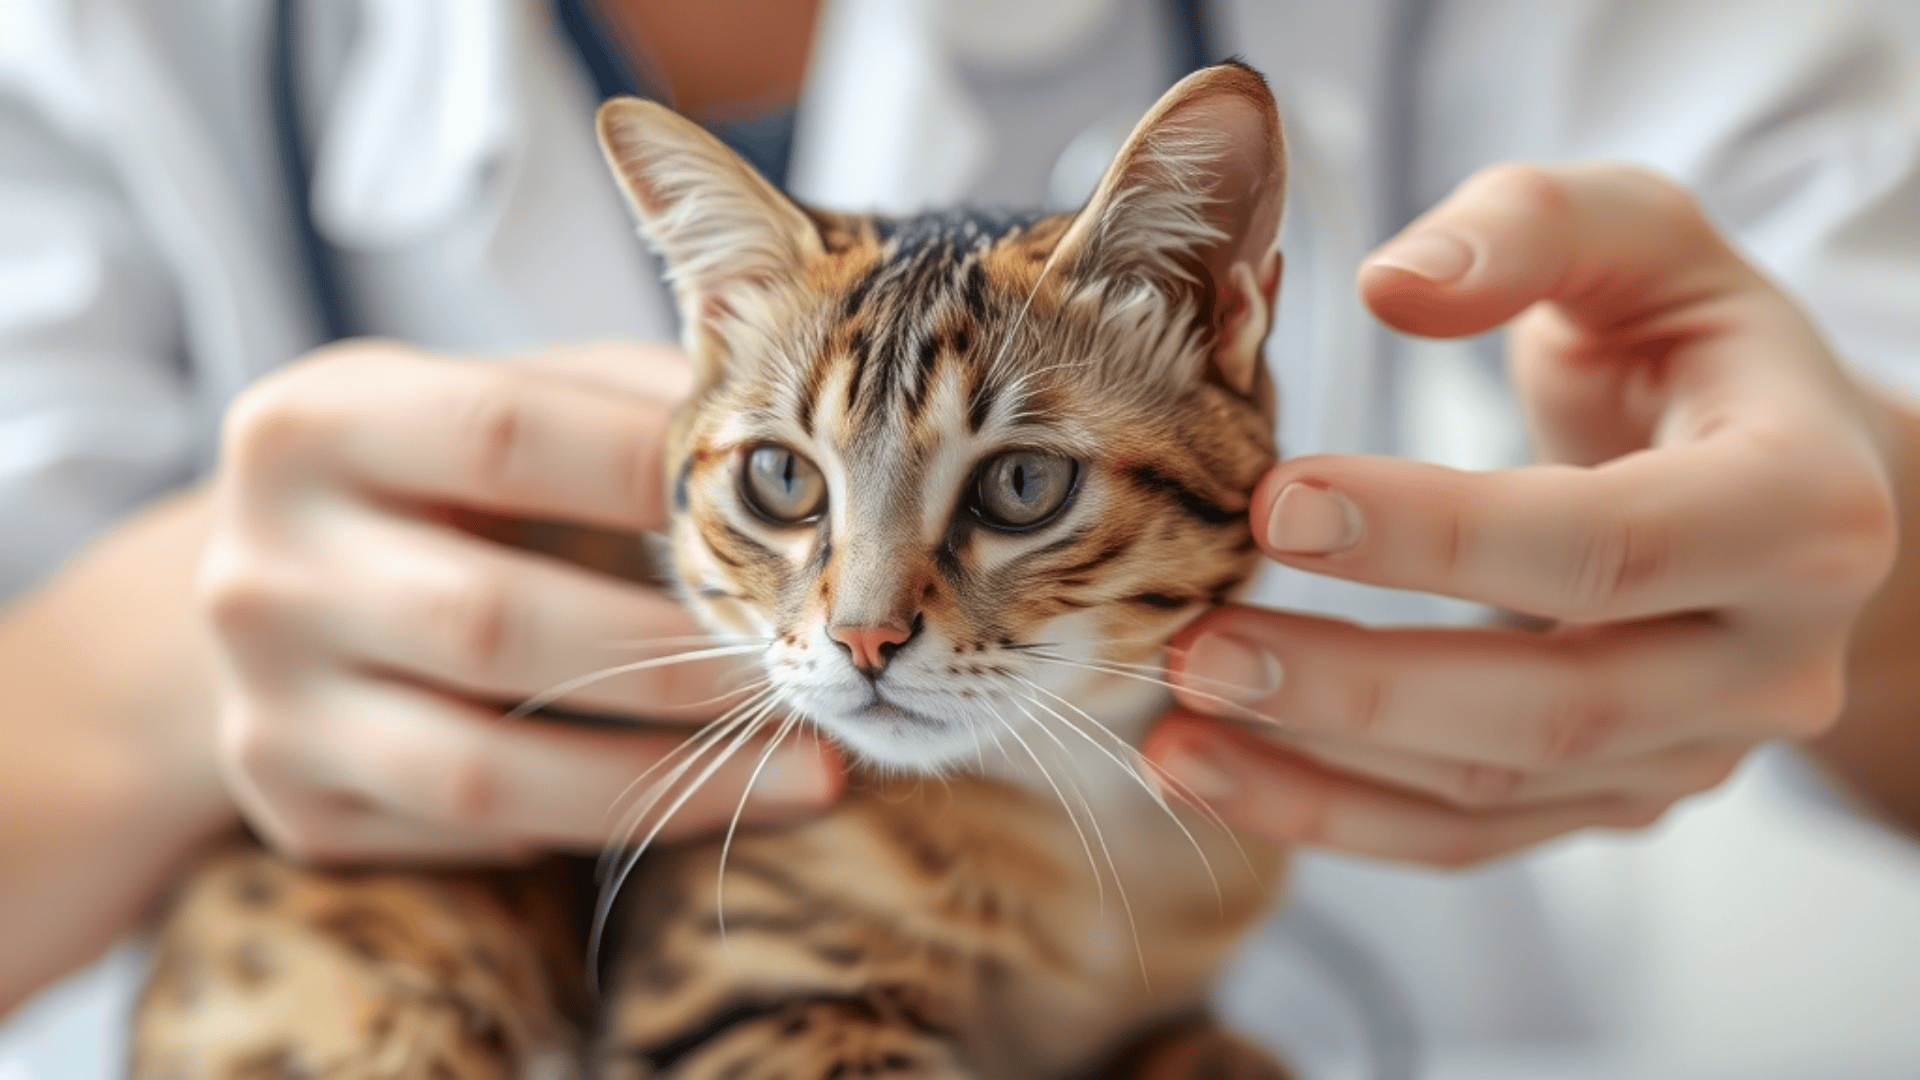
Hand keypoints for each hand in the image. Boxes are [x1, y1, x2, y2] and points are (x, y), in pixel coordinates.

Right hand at [202, 340, 840, 862]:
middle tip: (814, 672)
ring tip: (812, 774)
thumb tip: (790, 451)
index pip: (503, 433)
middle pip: (494, 620)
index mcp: (312, 423)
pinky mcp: (294, 804)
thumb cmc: (432, 479)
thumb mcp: (497, 399)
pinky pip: (474, 834)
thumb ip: (623, 403)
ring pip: (487, 769)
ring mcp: (266, 701)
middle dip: (681, 658)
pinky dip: (599, 820)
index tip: (794, 505)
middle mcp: (261, 566)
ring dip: (671, 779)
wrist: (267, 589)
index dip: (653, 470)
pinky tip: (695, 795)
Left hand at [1143, 162, 1898, 866]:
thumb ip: (1529, 227)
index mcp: (1803, 508)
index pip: (1607, 544)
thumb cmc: (1691, 338)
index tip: (1276, 499)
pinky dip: (1333, 815)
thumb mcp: (1639, 234)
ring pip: (1495, 794)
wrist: (1777, 467)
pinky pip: (1469, 832)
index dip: (1438, 532)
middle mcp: (1772, 659)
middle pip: (1551, 706)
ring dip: (1318, 771)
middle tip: (1195, 644)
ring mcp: (1698, 748)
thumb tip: (1393, 285)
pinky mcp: (1619, 795)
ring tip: (1169, 722)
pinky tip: (1212, 772)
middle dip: (1358, 688)